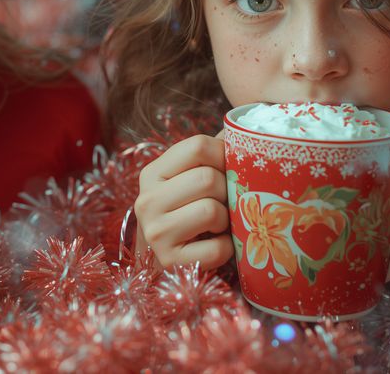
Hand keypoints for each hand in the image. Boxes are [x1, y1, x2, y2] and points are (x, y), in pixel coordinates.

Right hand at [134, 135, 233, 269]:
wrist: (166, 259)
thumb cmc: (186, 212)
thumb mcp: (188, 178)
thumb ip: (211, 154)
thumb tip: (242, 129)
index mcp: (152, 173)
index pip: (197, 146)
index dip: (223, 155)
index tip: (226, 169)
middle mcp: (147, 200)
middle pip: (207, 178)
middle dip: (226, 191)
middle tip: (223, 202)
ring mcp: (156, 233)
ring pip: (212, 211)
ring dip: (226, 220)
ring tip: (217, 224)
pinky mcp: (171, 262)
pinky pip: (217, 248)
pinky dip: (227, 248)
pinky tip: (216, 244)